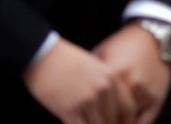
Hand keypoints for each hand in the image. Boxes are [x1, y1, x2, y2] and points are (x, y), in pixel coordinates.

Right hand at [23, 37, 137, 123]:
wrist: (42, 54)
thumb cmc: (65, 61)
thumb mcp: (94, 67)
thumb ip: (104, 86)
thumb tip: (108, 108)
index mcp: (111, 78)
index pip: (128, 108)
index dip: (126, 122)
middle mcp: (103, 89)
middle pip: (114, 121)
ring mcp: (87, 100)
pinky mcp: (69, 109)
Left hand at [93, 24, 170, 123]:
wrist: (152, 36)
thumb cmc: (123, 45)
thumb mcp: (101, 53)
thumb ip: (90, 74)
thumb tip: (75, 94)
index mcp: (114, 74)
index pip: (97, 107)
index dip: (89, 120)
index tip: (84, 122)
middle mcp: (130, 85)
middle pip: (112, 118)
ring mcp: (144, 93)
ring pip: (127, 122)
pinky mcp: (157, 97)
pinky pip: (145, 122)